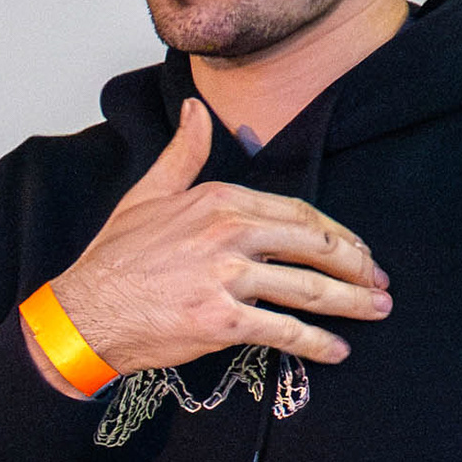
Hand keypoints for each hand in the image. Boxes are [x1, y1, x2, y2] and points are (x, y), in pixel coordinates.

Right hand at [31, 99, 390, 389]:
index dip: (338, 234)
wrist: (82, 313)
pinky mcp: (221, 321)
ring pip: (310, 289)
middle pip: (316, 247)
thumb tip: (196, 110)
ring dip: (353, 303)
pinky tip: (336, 351)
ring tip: (376, 310)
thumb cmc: (113, 259)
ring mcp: (227, 278)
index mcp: (219, 201)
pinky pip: (285, 332)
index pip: (299, 214)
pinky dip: (317, 343)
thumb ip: (183, 153)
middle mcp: (229, 234)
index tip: (357, 250)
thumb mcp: (147, 195)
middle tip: (378, 282)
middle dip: (357, 266)